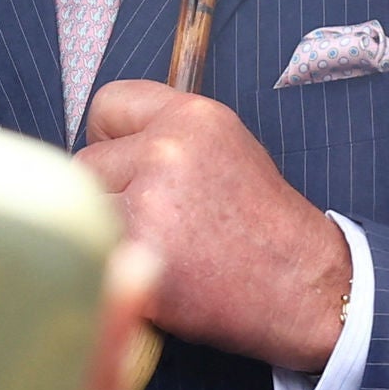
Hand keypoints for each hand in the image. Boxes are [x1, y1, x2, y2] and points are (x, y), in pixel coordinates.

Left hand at [77, 83, 350, 372]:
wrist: (302, 286)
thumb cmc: (262, 225)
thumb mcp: (226, 148)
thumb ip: (165, 135)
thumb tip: (104, 143)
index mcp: (193, 117)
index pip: (108, 103)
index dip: (110, 137)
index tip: (124, 163)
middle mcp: (168, 151)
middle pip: (86, 163)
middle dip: (108, 193)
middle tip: (149, 220)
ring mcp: (150, 204)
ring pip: (87, 212)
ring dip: (107, 232)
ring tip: (154, 248)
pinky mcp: (139, 256)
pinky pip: (94, 255)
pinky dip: (111, 269)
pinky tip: (151, 275)